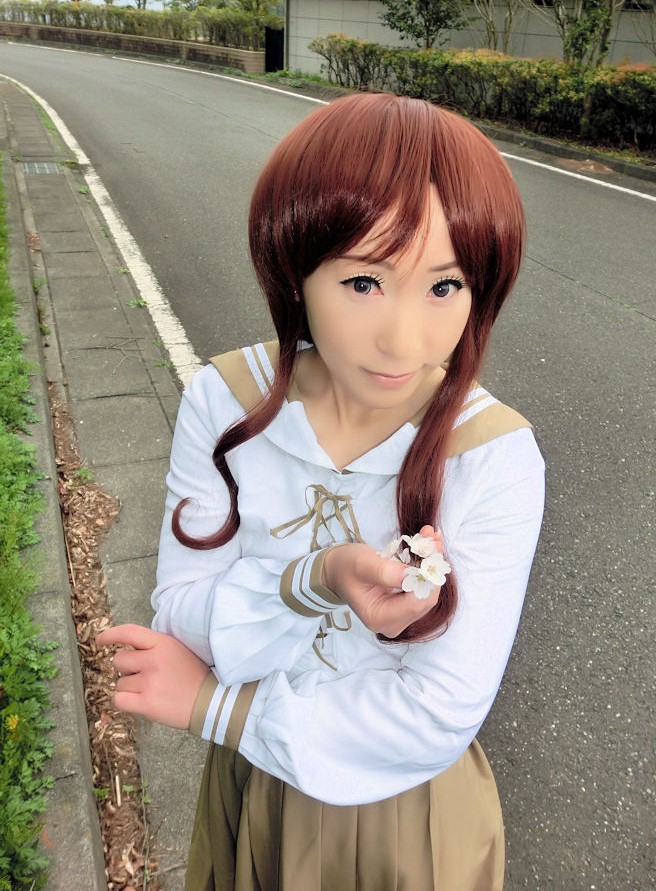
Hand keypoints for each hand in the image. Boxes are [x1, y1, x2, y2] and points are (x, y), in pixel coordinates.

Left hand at [96, 624, 209, 728]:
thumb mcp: (177, 650)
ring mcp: (150, 682)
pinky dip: (124, 702)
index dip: (111, 634)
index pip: (129, 632)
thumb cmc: (192, 676)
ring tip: (151, 691)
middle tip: (144, 677)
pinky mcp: (146, 704)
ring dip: (129, 689)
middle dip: (126, 670)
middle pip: (119, 660)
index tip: (100, 640)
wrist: (209, 702)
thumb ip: (154, 646)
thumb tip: (128, 648)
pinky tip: (139, 702)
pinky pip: (119, 700)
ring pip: (119, 684)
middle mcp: (154, 660)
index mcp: (162, 643)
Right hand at [322, 537, 441, 638]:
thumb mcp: (361, 564)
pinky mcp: (405, 608)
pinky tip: (426, 547)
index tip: (429, 547)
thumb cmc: (345, 567)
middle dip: (431, 566)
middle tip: (432, 536)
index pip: (416, 602)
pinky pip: (423, 588)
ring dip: (431, 564)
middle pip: (426, 598)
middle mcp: (393, 623)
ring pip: (428, 591)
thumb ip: (384, 572)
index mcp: (379, 617)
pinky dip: (426, 567)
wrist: (337, 570)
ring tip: (430, 537)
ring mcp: (401, 617)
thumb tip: (413, 574)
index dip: (427, 577)